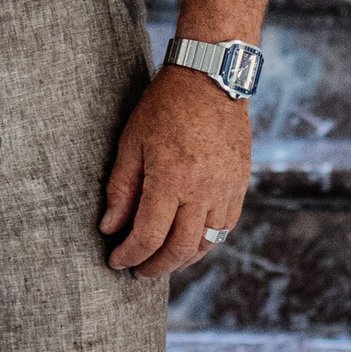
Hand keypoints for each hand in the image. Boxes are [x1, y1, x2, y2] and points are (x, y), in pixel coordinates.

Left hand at [100, 58, 251, 278]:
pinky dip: (206, 242)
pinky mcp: (240, 184)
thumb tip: (110, 227)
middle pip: (179, 249)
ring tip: (162, 262)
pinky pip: (225, 227)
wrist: (211, 79)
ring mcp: (226, 189)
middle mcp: (202, 190)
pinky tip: (189, 243)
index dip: (129, 255)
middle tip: (137, 272)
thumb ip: (121, 188)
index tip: (115, 260)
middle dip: (155, 267)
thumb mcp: (131, 143)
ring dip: (182, 260)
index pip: (148, 236)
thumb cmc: (164, 106)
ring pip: (206, 243)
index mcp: (171, 179)